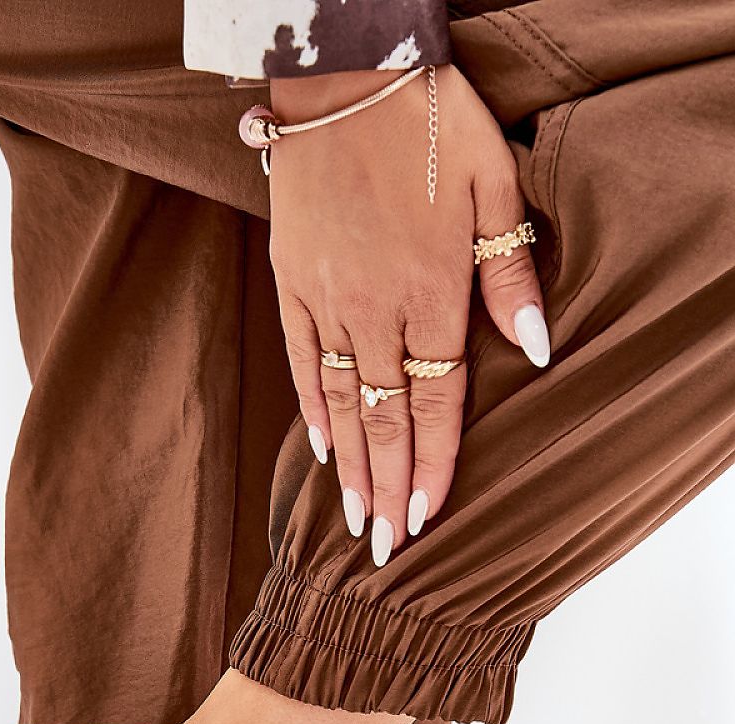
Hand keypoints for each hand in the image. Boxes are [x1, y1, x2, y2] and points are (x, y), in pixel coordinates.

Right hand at [268, 65, 547, 564]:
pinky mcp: (291, 281)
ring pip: (342, 402)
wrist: (346, 67)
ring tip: (354, 521)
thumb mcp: (495, 186)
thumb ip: (511, 278)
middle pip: (386, 419)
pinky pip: (303, 361)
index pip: (437, 401)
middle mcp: (375, 309)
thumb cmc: (431, 121)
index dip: (435, 464)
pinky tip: (321, 451)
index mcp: (431, 291)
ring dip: (351, 467)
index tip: (430, 517)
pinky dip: (314, 410)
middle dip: (388, 489)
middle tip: (387, 551)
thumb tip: (536, 353)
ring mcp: (326, 299)